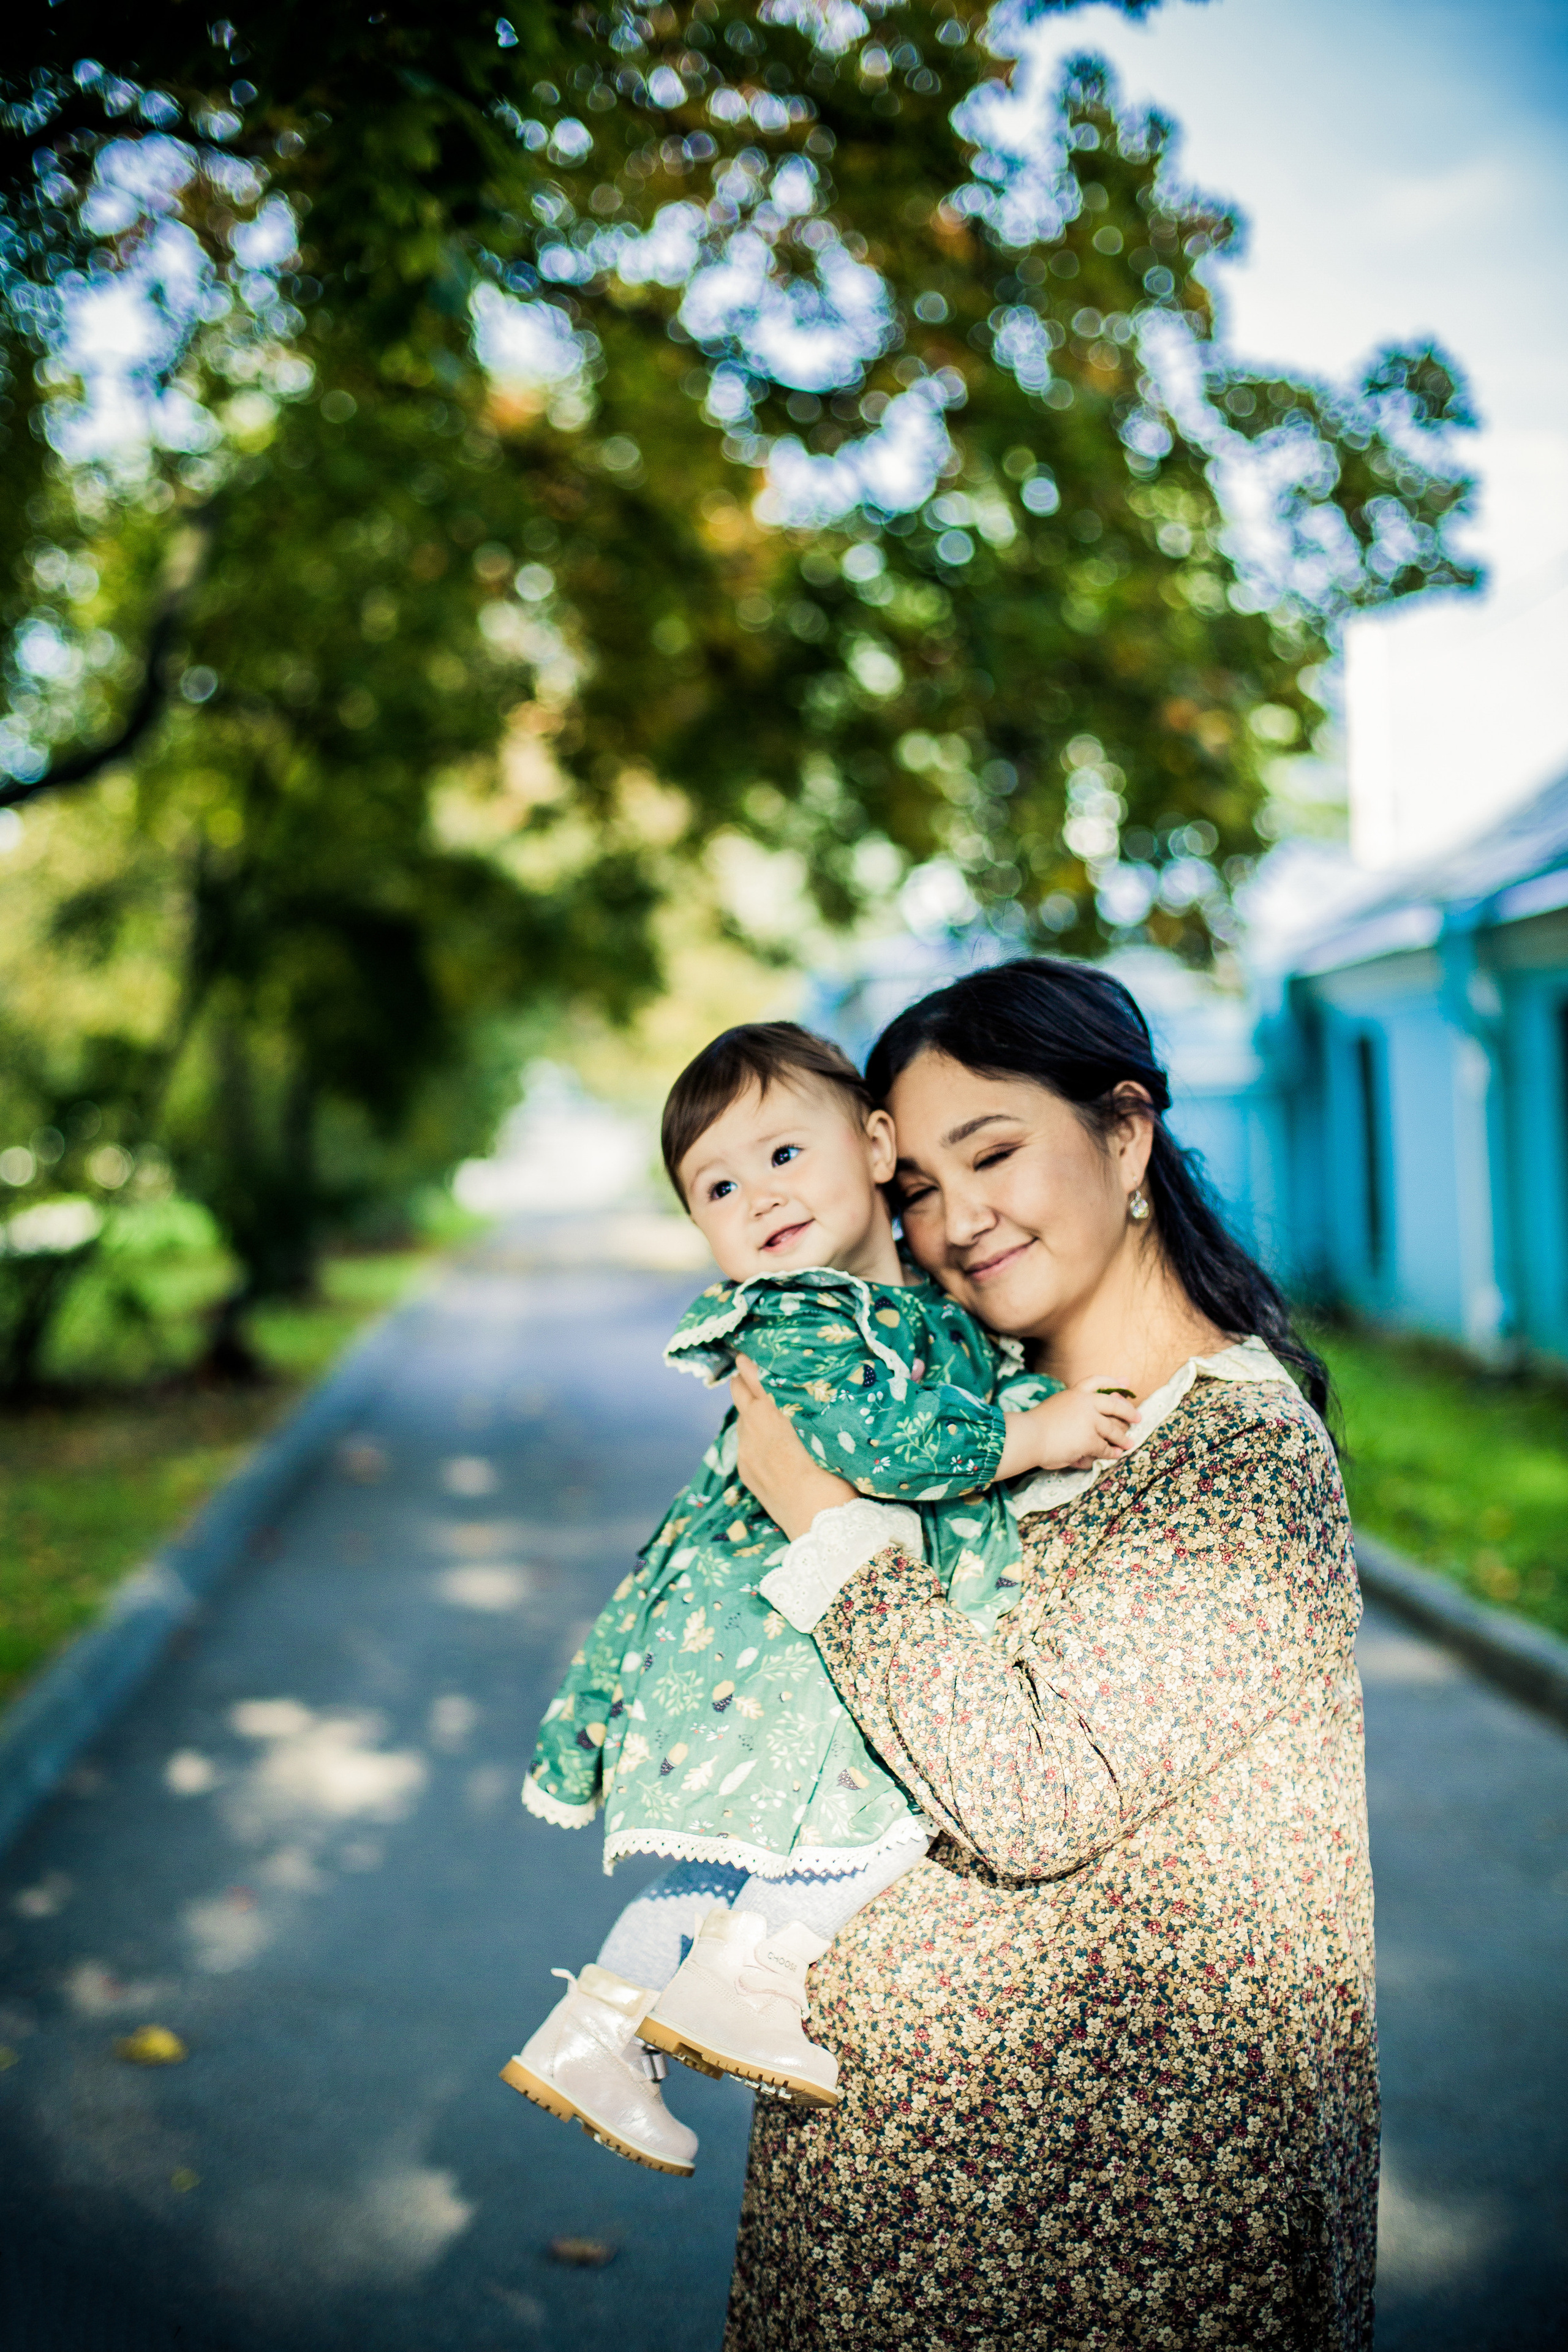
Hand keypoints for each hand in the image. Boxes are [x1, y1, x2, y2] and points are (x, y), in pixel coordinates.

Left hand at [730, 1355, 855, 1539]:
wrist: (822, 1522)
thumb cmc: (839, 1473)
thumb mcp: (830, 1429)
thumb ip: (815, 1404)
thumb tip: (819, 1387)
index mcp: (777, 1410)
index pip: (755, 1373)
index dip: (752, 1359)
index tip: (752, 1348)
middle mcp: (755, 1425)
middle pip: (739, 1389)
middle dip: (744, 1379)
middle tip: (752, 1368)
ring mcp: (747, 1449)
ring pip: (740, 1416)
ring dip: (748, 1407)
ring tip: (763, 1403)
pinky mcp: (745, 1469)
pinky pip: (743, 1440)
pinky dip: (750, 1431)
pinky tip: (765, 1435)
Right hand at [998, 1375, 1138, 1478]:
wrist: (1028, 1436)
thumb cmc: (1035, 1426)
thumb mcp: (1055, 1407)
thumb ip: (1071, 1409)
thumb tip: (1087, 1418)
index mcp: (1074, 1393)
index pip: (1097, 1381)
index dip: (1113, 1382)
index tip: (1126, 1384)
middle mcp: (1085, 1403)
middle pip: (1114, 1404)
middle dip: (1128, 1411)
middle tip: (1137, 1417)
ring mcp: (1089, 1420)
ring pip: (1113, 1429)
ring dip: (1122, 1438)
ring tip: (1128, 1443)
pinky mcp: (1089, 1439)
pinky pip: (1105, 1447)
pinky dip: (1111, 1452)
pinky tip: (1115, 1455)